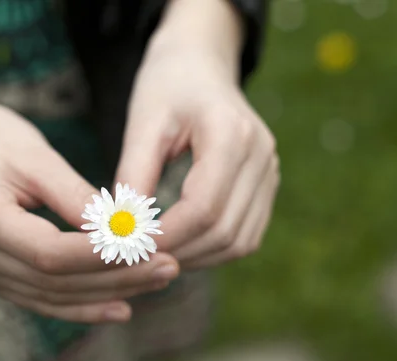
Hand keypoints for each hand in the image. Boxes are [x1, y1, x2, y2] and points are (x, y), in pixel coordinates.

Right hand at [0, 99, 178, 322]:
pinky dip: (82, 305)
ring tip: (157, 281)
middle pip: (53, 281)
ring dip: (107, 294)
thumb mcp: (36, 154)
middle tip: (168, 267)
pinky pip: (42, 298)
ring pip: (51, 297)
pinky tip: (121, 306)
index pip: (48, 252)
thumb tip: (123, 231)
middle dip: (116, 278)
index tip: (148, 246)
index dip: (101, 255)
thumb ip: (75, 196)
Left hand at [115, 0, 278, 268]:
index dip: (166, 238)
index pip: (203, 208)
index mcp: (230, 133)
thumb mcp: (142, 123)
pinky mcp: (267, 185)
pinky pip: (246, 235)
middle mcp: (261, 155)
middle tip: (137, 259)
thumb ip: (134, 175)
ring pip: (240, 242)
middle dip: (178, 254)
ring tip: (155, 256)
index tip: (129, 248)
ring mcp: (270, 172)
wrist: (201, 65)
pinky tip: (181, 247)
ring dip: (196, 258)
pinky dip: (213, 250)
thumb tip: (125, 232)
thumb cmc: (166, 87)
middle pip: (224, 232)